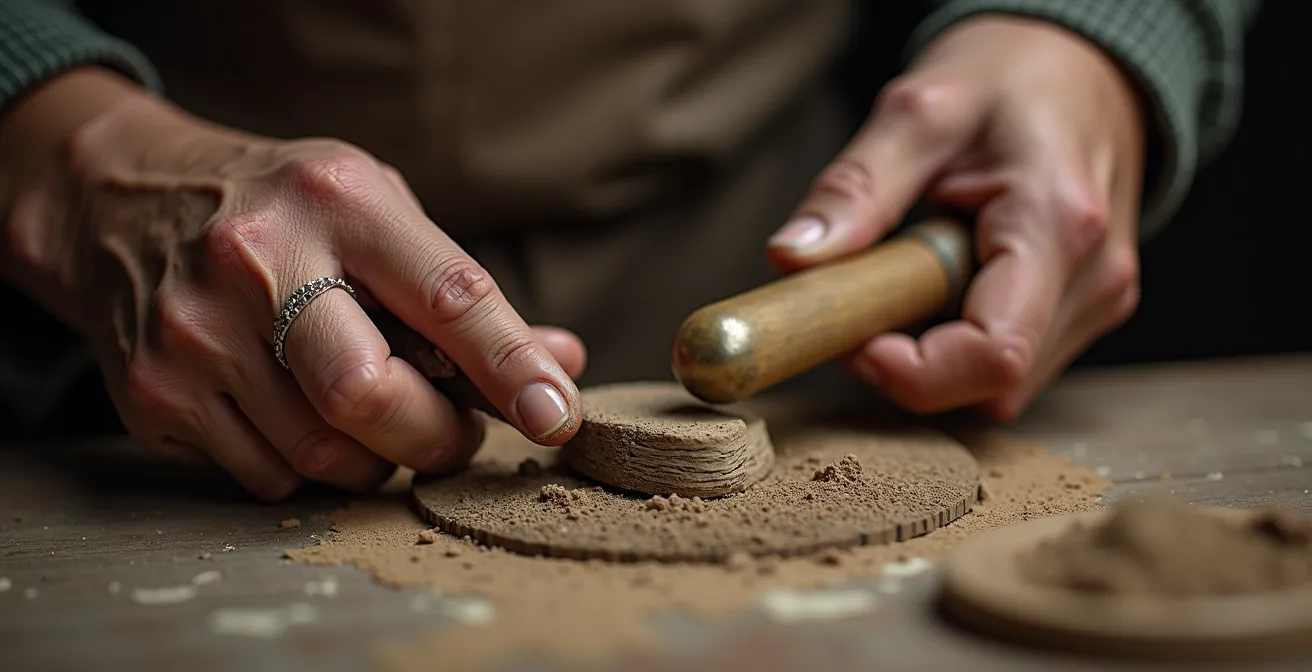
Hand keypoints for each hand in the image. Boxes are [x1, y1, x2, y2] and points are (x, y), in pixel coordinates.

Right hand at [1, 70, 584, 499]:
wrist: (122, 199)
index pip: (447, 297)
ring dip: (375, 460)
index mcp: (337, 202)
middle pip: (368, 397)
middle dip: (435, 438)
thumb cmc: (284, 210)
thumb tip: (557, 368)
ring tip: (377, 418)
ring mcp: (194, 332)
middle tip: (454, 434)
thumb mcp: (377, 212)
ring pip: (321, 456)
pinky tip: (300, 415)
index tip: (555, 414)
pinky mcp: (153, 393)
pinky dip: (307, 467)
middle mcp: (257, 261)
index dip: (511, 366)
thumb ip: (462, 293)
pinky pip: (265, 476)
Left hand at [767, 17, 1144, 419]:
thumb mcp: (918, 111)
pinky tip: (944, 282)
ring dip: (934, 353)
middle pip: (989, 385)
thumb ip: (855, 188)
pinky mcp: (1083, 312)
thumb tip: (792, 259)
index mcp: (1057, 227)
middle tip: (868, 289)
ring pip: (999, 387)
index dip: (910, 372)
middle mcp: (1093, 279)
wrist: (1082, 66)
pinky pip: (1011, 366)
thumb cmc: (1008, 78)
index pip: (992, 358)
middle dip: (911, 363)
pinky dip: (959, 342)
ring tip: (912, 268)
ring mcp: (1096, 301)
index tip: (853, 337)